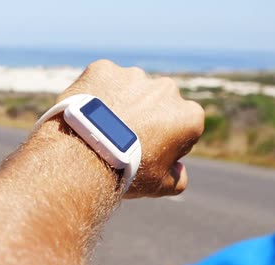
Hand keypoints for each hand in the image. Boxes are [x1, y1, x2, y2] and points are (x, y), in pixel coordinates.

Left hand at [56, 60, 204, 197]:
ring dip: (121, 102)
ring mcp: (134, 76)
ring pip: (129, 89)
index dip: (166, 142)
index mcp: (189, 116)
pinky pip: (102, 80)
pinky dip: (96, 93)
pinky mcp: (104, 69)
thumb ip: (177, 178)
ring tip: (100, 128)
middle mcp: (167, 89)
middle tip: (121, 139)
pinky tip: (85, 115)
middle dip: (145, 116)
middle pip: (158, 103)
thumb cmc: (126, 172)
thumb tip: (179, 172)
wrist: (84, 156)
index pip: (182, 127)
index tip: (147, 153)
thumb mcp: (159, 186)